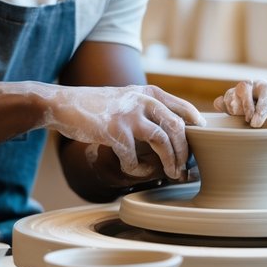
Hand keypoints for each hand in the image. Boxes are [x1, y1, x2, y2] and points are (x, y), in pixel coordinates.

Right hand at [37, 84, 203, 179]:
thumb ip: (148, 107)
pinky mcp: (113, 131)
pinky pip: (133, 157)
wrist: (63, 104)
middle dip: (185, 151)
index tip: (202, 143)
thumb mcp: (127, 97)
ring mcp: (128, 115)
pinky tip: (133, 170)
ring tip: (172, 174)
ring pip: (162, 141)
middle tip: (185, 168)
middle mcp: (142, 100)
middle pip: (177, 127)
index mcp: (148, 92)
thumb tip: (174, 129)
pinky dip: (136, 168)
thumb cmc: (97, 105)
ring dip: (170, 162)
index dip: (196, 127)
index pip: (183, 108)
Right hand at [213, 79, 266, 126]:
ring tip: (238, 117)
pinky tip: (228, 114)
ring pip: (231, 94)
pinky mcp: (229, 98)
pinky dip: (222, 108)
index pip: (266, 94)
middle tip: (248, 120)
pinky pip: (221, 101)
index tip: (256, 123)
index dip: (261, 108)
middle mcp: (253, 86)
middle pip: (244, 87)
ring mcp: (239, 91)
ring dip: (233, 107)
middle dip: (245, 104)